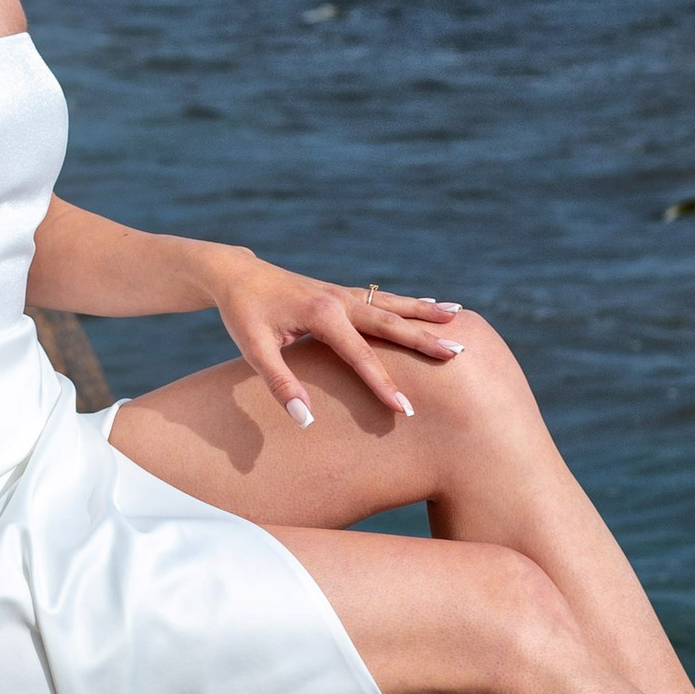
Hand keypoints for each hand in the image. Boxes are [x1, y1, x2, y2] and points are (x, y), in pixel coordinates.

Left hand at [202, 252, 462, 430]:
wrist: (234, 274)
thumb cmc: (243, 313)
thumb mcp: (253, 350)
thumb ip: (280, 384)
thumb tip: (305, 419)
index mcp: (321, 315)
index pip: (361, 357)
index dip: (384, 386)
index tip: (406, 410)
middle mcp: (339, 300)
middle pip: (390, 323)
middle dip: (424, 339)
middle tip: (459, 353)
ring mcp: (343, 293)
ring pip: (393, 304)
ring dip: (425, 313)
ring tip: (460, 318)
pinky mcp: (341, 293)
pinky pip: (383, 299)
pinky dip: (410, 302)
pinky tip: (431, 304)